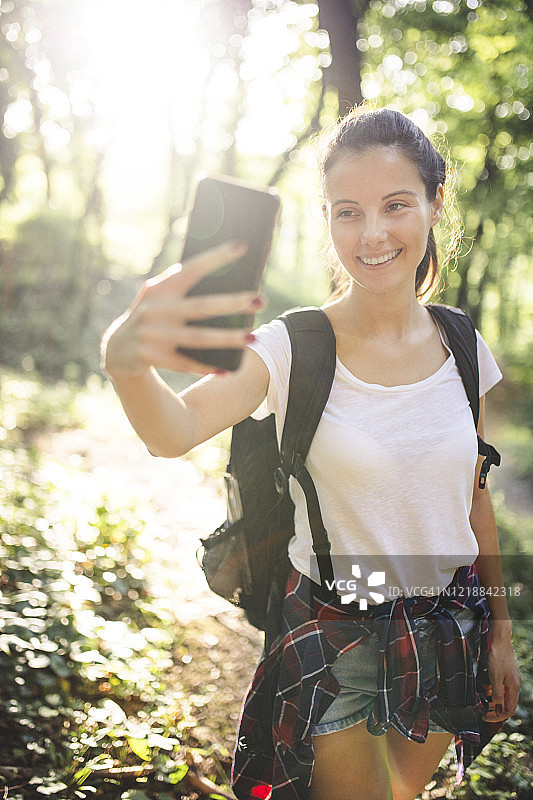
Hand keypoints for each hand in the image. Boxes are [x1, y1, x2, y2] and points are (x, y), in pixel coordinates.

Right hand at [102, 241, 263, 377]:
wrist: (116, 349)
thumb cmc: (150, 316)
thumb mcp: (156, 296)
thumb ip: (177, 283)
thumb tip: (218, 273)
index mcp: (159, 289)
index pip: (191, 269)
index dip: (216, 257)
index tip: (242, 246)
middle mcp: (155, 310)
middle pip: (201, 306)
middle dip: (233, 303)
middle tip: (260, 299)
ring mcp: (153, 335)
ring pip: (198, 338)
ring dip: (228, 338)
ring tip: (253, 336)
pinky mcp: (151, 357)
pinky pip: (186, 363)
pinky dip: (206, 366)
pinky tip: (226, 370)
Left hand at [483, 633, 520, 722]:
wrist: (500, 641)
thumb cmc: (497, 658)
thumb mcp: (494, 676)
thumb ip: (496, 693)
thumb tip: (498, 707)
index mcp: (513, 688)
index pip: (509, 710)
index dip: (498, 716)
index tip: (486, 717)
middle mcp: (515, 685)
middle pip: (508, 705)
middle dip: (496, 711)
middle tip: (484, 712)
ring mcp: (512, 680)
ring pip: (505, 697)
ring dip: (496, 702)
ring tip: (484, 702)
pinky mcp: (508, 675)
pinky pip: (503, 689)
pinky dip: (496, 693)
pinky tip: (487, 690)